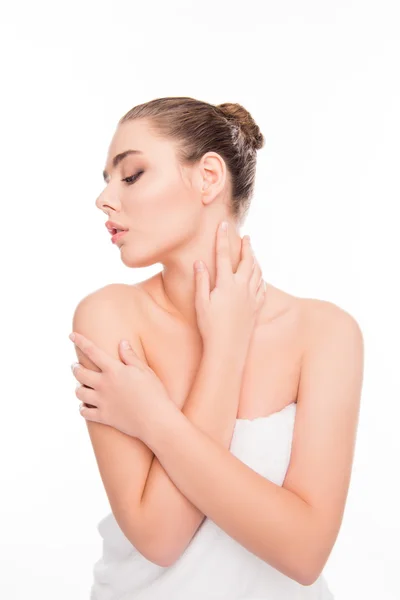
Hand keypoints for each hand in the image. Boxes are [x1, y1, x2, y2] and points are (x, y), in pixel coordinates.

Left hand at [70, 332, 171, 438]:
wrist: (155, 420)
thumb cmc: (154, 393)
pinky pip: (84, 412)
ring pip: (79, 392)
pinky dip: (82, 408)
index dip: (81, 341)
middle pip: (80, 373)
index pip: (92, 351)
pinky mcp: (103, 417)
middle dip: (75, 367)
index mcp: (114, 370)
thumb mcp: (145, 371)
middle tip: (75, 365)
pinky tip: (84, 406)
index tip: (71, 335)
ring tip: (81, 385)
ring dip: (78, 387)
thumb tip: (122, 342)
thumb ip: (130, 356)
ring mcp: (102, 401)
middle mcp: (104, 384)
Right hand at [194, 220, 265, 350]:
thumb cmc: (210, 327)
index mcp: (226, 284)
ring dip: (255, 260)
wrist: (227, 348)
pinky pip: (262, 288)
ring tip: (253, 253)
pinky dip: (260, 278)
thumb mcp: (201, 303)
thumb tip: (200, 262)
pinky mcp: (256, 308)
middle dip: (246, 247)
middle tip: (246, 237)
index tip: (223, 225)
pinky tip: (259, 277)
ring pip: (257, 273)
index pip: (224, 255)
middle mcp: (242, 287)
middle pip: (247, 261)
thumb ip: (201, 281)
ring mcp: (251, 297)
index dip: (223, 238)